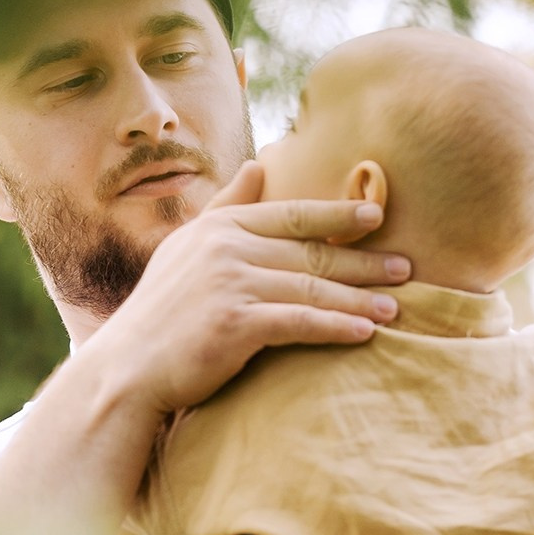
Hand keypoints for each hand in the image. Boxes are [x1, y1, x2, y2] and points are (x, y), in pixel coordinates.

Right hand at [90, 163, 410, 414]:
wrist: (127, 369)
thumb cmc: (162, 314)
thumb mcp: (189, 249)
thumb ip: (227, 208)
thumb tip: (258, 164)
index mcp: (220, 227)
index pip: (292, 214)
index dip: (338, 214)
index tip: (378, 214)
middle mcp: (227, 247)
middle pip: (311, 251)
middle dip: (363, 260)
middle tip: (406, 268)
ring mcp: (230, 283)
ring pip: (311, 286)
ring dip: (359, 298)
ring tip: (396, 307)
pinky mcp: (235, 323)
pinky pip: (300, 321)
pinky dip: (336, 326)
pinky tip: (367, 333)